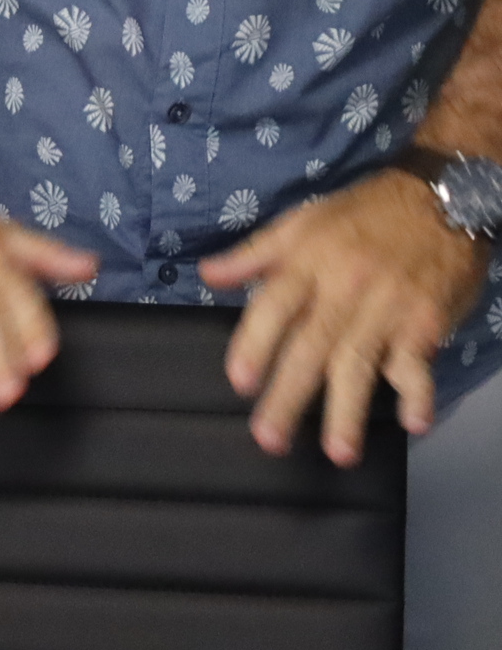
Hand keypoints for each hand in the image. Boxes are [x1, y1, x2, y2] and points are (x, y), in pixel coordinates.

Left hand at [205, 171, 481, 462]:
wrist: (442, 199)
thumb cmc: (363, 215)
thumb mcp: (302, 220)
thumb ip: (253, 254)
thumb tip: (207, 275)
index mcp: (308, 262)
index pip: (274, 308)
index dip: (255, 344)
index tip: (240, 381)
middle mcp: (346, 288)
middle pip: (312, 347)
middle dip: (290, 395)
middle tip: (270, 438)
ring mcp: (388, 308)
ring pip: (362, 363)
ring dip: (350, 411)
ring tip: (339, 451)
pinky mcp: (426, 321)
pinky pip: (420, 362)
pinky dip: (419, 392)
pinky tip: (414, 423)